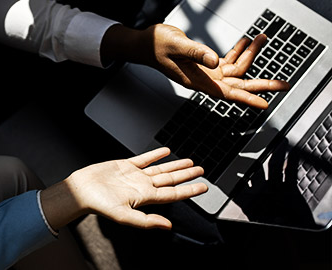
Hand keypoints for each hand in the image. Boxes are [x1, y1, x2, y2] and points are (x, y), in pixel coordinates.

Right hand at [40, 148, 206, 229]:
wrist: (81, 189)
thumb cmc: (98, 204)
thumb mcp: (124, 216)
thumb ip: (146, 221)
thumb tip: (168, 226)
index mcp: (145, 197)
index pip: (173, 194)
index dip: (189, 190)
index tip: (203, 187)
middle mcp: (143, 186)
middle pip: (171, 180)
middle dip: (187, 175)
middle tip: (201, 171)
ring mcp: (135, 175)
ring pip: (161, 169)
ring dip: (175, 165)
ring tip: (189, 161)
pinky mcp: (126, 165)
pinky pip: (145, 159)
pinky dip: (155, 155)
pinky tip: (165, 151)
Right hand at [101, 24, 289, 108]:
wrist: (145, 45)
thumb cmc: (157, 46)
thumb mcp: (177, 44)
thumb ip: (197, 52)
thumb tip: (216, 60)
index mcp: (198, 80)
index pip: (228, 92)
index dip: (248, 98)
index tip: (266, 104)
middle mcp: (205, 79)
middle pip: (239, 84)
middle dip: (262, 84)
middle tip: (283, 85)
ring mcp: (206, 72)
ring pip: (236, 69)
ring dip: (250, 55)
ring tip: (262, 38)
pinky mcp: (205, 64)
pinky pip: (227, 61)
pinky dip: (237, 51)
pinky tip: (244, 41)